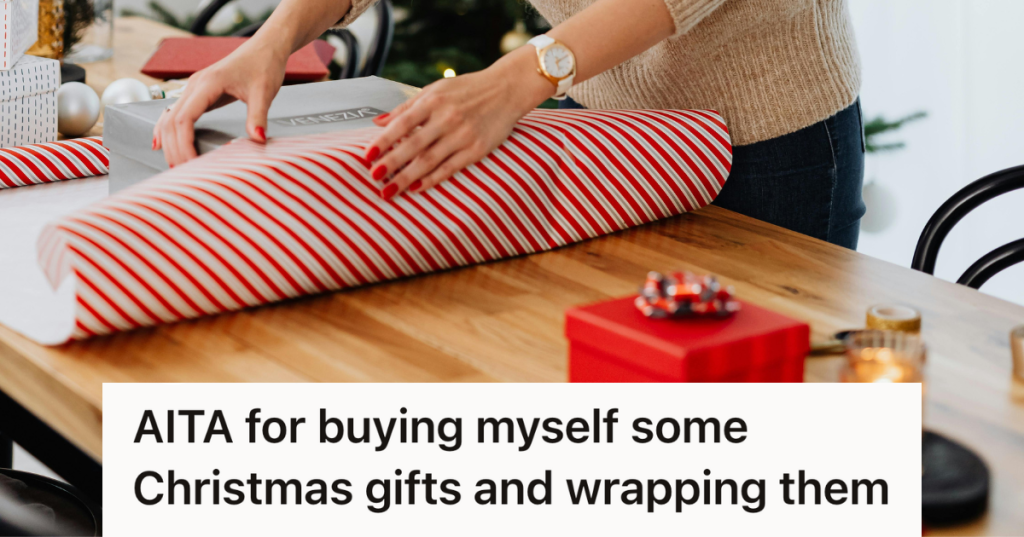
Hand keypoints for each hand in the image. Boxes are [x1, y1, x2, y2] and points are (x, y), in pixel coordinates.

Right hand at [153, 40, 288, 166]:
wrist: (266, 47)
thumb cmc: (264, 64)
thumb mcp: (264, 92)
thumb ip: (258, 117)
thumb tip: (257, 139)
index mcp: (207, 83)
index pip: (184, 119)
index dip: (184, 144)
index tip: (192, 164)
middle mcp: (195, 85)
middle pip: (171, 121)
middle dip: (174, 148)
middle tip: (183, 173)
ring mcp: (194, 88)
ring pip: (169, 118)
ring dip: (169, 142)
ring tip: (176, 165)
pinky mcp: (199, 93)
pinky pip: (175, 113)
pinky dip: (167, 130)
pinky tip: (162, 143)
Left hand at [365, 47, 553, 199]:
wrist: (506, 90)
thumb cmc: (467, 90)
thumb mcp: (435, 90)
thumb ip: (407, 107)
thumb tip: (378, 122)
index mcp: (433, 101)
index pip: (402, 124)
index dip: (383, 142)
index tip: (367, 157)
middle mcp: (447, 118)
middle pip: (414, 146)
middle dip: (392, 164)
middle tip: (373, 179)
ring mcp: (463, 135)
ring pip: (429, 161)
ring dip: (407, 177)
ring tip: (389, 190)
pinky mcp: (476, 149)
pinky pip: (449, 168)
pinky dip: (432, 179)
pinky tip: (416, 188)